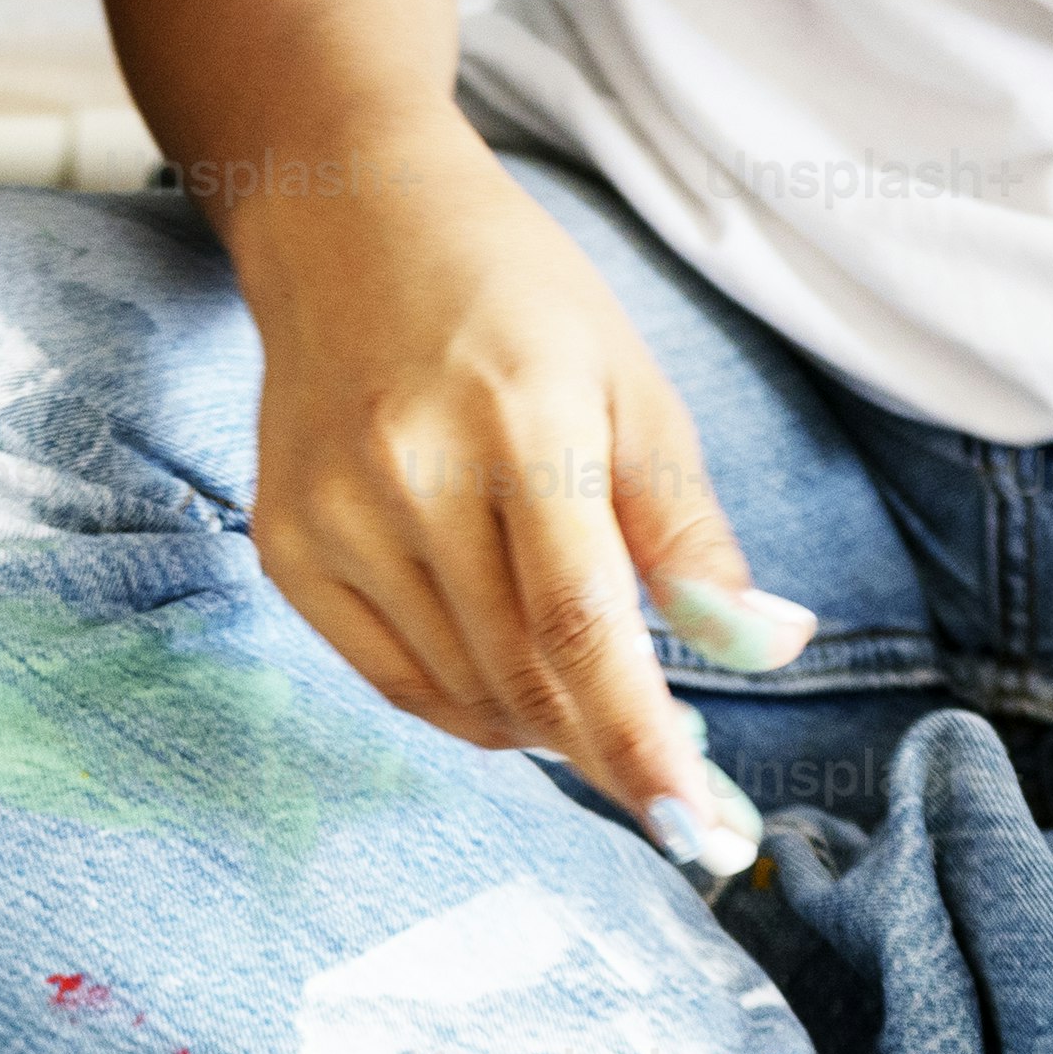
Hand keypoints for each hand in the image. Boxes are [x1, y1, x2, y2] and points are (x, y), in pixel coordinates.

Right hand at [221, 141, 805, 869]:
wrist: (348, 224)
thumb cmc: (516, 303)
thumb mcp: (634, 390)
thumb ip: (692, 534)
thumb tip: (765, 651)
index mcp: (519, 424)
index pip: (583, 625)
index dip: (641, 742)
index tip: (697, 829)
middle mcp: (410, 475)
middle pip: (523, 676)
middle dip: (608, 750)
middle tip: (673, 786)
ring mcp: (333, 517)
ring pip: (460, 693)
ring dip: (542, 724)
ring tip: (588, 694)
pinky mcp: (287, 545)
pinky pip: (392, 678)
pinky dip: (467, 704)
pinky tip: (510, 677)